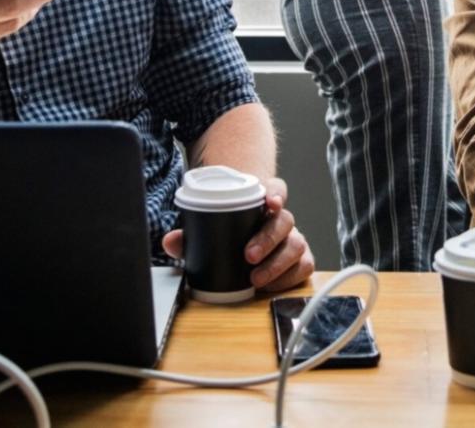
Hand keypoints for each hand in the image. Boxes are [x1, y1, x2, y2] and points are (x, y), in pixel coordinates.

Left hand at [162, 177, 314, 293]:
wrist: (246, 243)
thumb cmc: (230, 233)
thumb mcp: (209, 231)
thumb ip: (191, 235)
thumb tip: (170, 241)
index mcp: (263, 202)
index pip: (276, 189)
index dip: (275, 194)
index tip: (269, 202)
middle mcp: (281, 219)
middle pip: (286, 220)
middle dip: (268, 239)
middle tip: (248, 255)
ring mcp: (293, 239)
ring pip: (296, 245)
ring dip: (276, 264)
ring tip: (256, 278)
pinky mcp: (300, 260)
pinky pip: (303, 267)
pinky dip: (288, 278)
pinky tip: (270, 286)